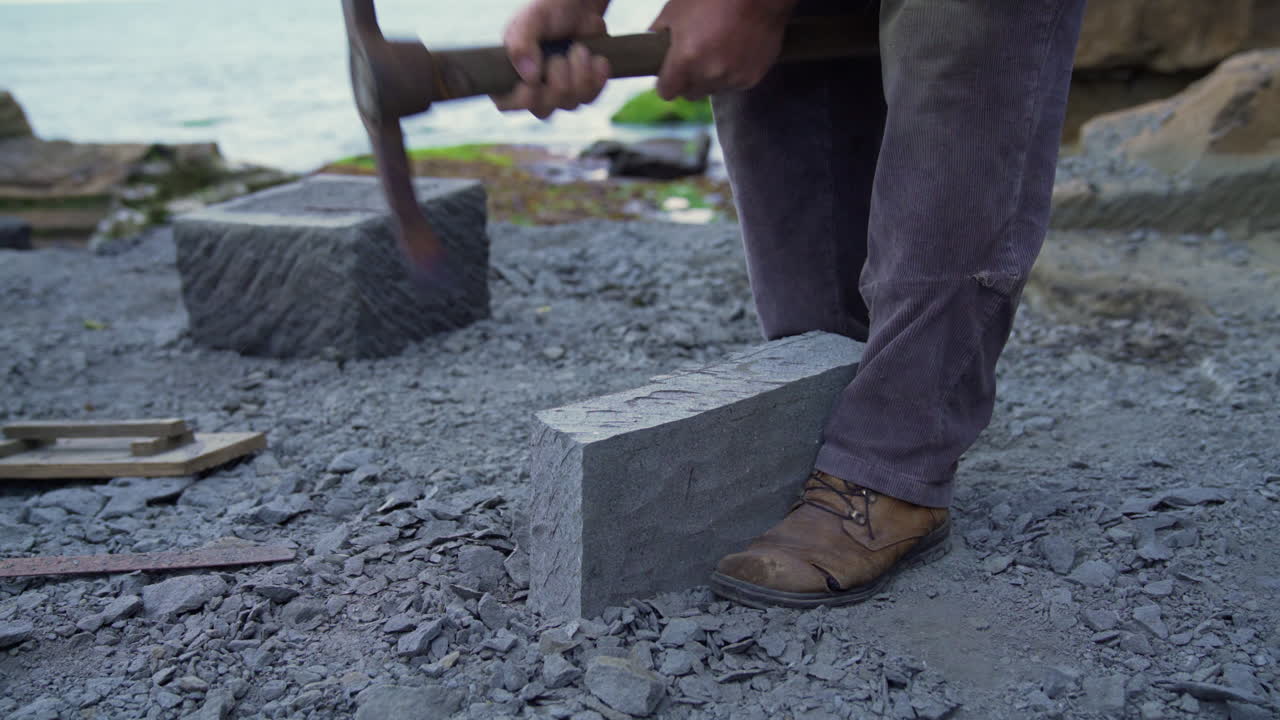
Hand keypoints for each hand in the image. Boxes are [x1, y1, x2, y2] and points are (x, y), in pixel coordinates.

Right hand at [493, 0, 612, 118]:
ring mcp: (559, 94)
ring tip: (579, 49)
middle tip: (559, 57)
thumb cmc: (549, 11)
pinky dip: (597, 78)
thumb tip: (529, 77)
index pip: (506, 104)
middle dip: (557, 84)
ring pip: (570, 105)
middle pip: (543, 111)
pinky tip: (597, 60)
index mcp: (510, 73)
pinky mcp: (583, 92)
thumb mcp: (531, 20)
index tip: (535, 81)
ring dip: (579, 75)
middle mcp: (533, 89)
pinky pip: (591, 98)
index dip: (521, 100)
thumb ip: (522, 44)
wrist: (581, 6)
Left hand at [650, 0, 795, 99]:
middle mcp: (708, 73)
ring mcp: (732, 77)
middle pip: (690, 93)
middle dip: (689, 80)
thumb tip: (650, 45)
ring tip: (718, 51)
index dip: (666, 83)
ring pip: (713, 90)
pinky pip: (735, 85)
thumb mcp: (676, 9)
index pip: (666, 92)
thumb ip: (658, 32)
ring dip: (712, 78)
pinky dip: (733, 74)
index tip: (669, 76)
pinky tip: (736, 52)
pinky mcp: (751, 77)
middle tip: (695, 58)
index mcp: (685, 58)